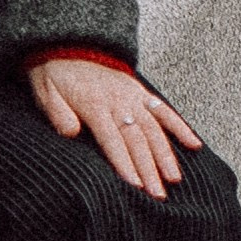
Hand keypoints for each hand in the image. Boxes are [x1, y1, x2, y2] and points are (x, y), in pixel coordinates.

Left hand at [25, 55, 201, 198]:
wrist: (67, 45)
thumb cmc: (54, 75)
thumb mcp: (45, 91)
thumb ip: (57, 112)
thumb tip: (70, 133)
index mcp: (94, 104)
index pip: (112, 139)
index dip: (124, 163)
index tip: (134, 186)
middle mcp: (119, 101)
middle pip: (137, 139)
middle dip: (148, 169)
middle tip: (157, 195)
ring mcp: (133, 96)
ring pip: (154, 129)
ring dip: (165, 155)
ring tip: (173, 180)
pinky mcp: (140, 92)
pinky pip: (164, 110)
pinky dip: (180, 127)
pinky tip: (194, 145)